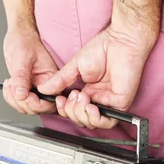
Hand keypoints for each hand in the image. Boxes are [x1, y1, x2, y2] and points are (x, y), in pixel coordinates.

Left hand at [2, 23, 58, 114]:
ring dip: (15, 101)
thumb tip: (21, 94)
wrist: (19, 35)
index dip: (37, 103)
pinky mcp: (27, 88)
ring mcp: (36, 87)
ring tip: (9, 85)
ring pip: (28, 107)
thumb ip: (21, 77)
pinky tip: (8, 86)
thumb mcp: (22, 58)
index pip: (50, 100)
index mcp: (52, 78)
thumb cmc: (25, 40)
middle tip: (14, 89)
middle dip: (23, 102)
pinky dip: (11, 98)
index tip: (25, 95)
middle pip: (39, 108)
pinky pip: (20, 101)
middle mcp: (46, 85)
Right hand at [37, 23, 156, 129]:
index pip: (73, 110)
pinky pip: (108, 121)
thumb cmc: (103, 48)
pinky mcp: (121, 103)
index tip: (58, 99)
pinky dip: (96, 118)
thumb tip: (43, 89)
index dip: (64, 109)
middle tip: (72, 96)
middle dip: (71, 111)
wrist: (120, 41)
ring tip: (80, 98)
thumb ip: (60, 80)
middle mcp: (99, 98)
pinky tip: (90, 106)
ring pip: (92, 122)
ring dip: (81, 114)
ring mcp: (109, 102)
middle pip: (81, 118)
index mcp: (89, 91)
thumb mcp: (75, 66)